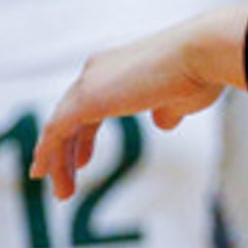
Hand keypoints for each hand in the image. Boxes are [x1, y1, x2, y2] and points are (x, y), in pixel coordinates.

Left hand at [31, 3, 247, 197]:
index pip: (89, 104)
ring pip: (59, 126)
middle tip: (69, 178)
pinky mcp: (85, 98)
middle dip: (67, 150)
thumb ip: (167, 111)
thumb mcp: (181, 99)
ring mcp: (89, 82)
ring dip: (58, 160)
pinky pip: (55, 131)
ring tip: (64, 193)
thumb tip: (162, 123)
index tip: (83, 160)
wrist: (201, 54)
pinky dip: (48, 153)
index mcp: (117, 67)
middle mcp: (98, 70)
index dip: (84, 136)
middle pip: (69, 116)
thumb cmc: (200, 73)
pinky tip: (47, 174)